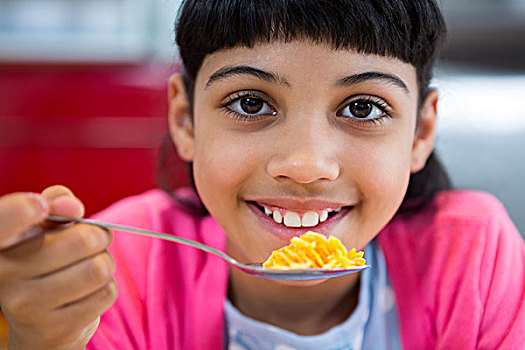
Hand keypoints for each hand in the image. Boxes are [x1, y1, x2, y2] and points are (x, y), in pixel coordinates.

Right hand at [0, 185, 116, 349]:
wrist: (41, 325)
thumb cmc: (47, 261)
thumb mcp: (45, 228)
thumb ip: (56, 204)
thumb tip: (72, 206)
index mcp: (1, 244)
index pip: (3, 219)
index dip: (22, 209)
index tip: (39, 207)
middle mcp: (4, 274)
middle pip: (84, 240)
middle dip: (101, 238)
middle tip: (94, 243)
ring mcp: (26, 305)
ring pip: (99, 269)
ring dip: (106, 265)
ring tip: (89, 270)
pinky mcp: (54, 328)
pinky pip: (105, 294)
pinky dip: (106, 290)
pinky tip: (86, 294)